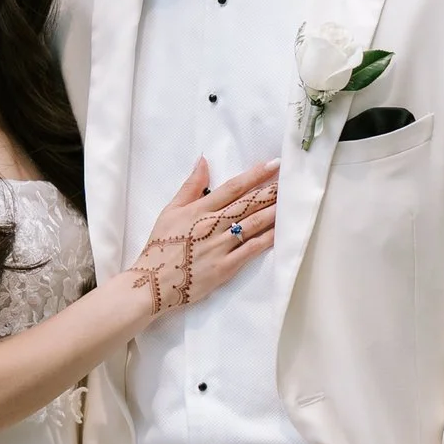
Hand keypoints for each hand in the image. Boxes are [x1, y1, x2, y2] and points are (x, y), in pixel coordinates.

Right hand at [130, 157, 280, 318]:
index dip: (254, 175)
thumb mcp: (170, 211)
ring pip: (253, 224)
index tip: (273, 164)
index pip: (232, 188)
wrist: (153, 283)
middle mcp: (212, 225)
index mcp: (199, 209)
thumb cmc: (160, 246)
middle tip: (290, 180)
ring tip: (290, 200)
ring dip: (273, 211)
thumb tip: (203, 160)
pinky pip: (251, 250)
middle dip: (270, 191)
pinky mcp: (226, 267)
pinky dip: (268, 239)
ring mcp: (220, 246)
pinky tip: (282, 231)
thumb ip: (190, 186)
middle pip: (247, 204)